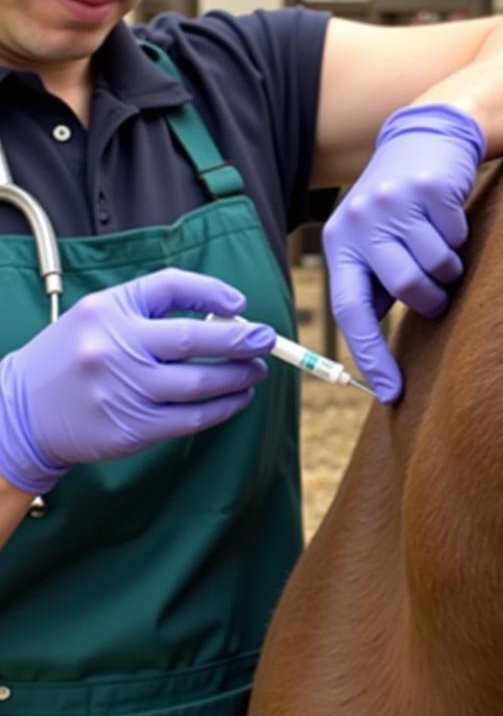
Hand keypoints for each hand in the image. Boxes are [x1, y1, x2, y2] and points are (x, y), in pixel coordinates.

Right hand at [0, 268, 275, 493]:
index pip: (170, 286)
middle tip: (266, 340)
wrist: (22, 411)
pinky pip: (190, 419)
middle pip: (193, 340)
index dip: (212, 292)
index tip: (240, 306)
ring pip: (199, 384)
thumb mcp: (101, 313)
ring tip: (256, 371)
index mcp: (107, 312)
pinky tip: (238, 397)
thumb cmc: (77, 354)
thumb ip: (157, 305)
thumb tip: (229, 312)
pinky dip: (223, 408)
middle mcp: (113, 349)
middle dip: (240, 341)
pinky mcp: (130, 429)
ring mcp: (122, 392)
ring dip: (238, 377)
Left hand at [324, 103, 485, 402]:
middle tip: (439, 293)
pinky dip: (460, 236)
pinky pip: (456, 237)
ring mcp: (393, 202)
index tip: (391, 392)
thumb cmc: (400, 206)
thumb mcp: (375, 240)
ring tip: (442, 247)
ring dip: (449, 268)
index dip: (370, 354)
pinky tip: (447, 216)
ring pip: (436, 266)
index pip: (350, 308)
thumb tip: (380, 353)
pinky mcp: (427, 188)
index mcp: (340, 243)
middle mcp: (360, 221)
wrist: (426, 138)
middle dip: (431, 299)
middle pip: (405, 288)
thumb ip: (376, 283)